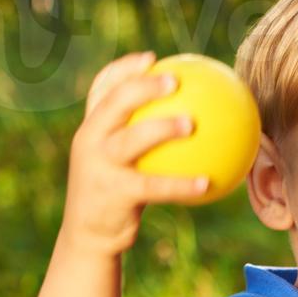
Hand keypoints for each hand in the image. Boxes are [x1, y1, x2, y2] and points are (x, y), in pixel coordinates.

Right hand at [61, 52, 211, 255]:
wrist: (89, 237)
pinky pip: (155, 186)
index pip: (101, 88)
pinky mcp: (114, 194)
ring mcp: (99, 166)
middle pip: (115, 102)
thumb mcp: (114, 163)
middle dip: (143, 86)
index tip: (152, 59)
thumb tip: (187, 119)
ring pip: (132, 139)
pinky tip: (208, 182)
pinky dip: (182, 184)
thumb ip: (136, 139)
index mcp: (90, 127)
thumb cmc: (113, 194)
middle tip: (176, 80)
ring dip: (163, 128)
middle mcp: (89, 140)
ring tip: (192, 123)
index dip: (123, 68)